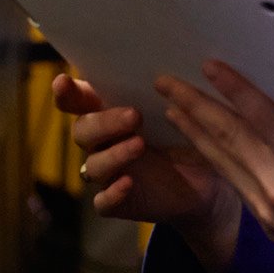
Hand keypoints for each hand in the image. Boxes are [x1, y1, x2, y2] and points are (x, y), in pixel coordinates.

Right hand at [53, 73, 235, 234]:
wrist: (210, 182)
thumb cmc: (190, 137)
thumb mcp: (182, 110)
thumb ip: (165, 91)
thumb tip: (164, 70)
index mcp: (108, 114)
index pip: (75, 102)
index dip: (65, 93)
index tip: (63, 82)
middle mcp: (102, 144)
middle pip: (82, 132)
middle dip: (104, 122)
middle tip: (134, 115)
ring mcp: (109, 175)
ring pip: (92, 167)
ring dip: (113, 155)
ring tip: (140, 145)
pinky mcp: (118, 203)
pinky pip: (103, 203)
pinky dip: (112, 193)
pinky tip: (128, 183)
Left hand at [158, 62, 273, 272]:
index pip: (264, 118)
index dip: (234, 89)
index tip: (208, 65)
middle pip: (231, 138)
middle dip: (194, 106)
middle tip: (166, 80)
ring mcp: (269, 209)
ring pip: (223, 161)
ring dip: (193, 131)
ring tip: (170, 106)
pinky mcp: (265, 225)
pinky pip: (233, 182)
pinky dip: (212, 158)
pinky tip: (197, 142)